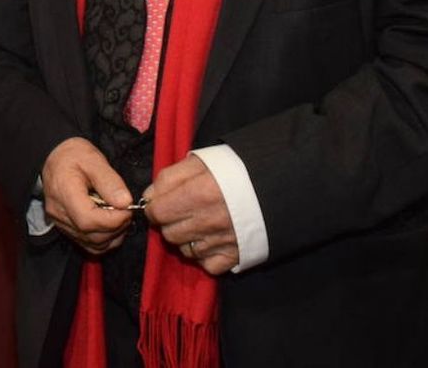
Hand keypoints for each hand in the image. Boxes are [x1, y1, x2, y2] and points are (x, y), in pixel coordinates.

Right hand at [40, 137, 133, 255]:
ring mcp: (61, 223)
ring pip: (93, 244)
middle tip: (126, 210)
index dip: (113, 219)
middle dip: (116, 227)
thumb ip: (110, 181)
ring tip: (119, 215)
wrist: (54, 157)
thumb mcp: (93, 159)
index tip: (127, 208)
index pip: (88, 220)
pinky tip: (110, 223)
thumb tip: (126, 203)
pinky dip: (105, 239)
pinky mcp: (66, 229)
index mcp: (63, 192)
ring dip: (113, 235)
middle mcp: (59, 213)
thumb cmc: (73, 155)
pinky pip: (89, 245)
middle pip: (92, 235)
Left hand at [142, 154, 238, 274]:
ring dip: (187, 239)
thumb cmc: (236, 169)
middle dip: (170, 223)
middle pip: (169, 234)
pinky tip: (212, 240)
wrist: (277, 184)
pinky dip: (205, 255)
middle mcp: (208, 221)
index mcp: (198, 193)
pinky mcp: (236, 256)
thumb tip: (149, 196)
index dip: (155, 208)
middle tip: (182, 212)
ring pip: (185, 251)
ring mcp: (222, 242)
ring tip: (199, 224)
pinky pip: (207, 265)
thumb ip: (170, 177)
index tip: (161, 204)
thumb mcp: (200, 162)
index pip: (156, 212)